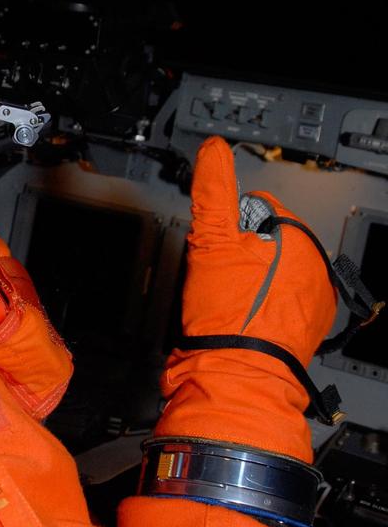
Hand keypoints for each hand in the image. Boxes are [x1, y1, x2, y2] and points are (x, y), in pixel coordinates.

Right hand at [179, 137, 336, 365]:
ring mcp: (313, 301)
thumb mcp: (210, 240)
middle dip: (243, 252)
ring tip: (230, 299)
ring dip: (251, 278)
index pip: (258, 206)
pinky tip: (242, 316)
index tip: (218, 247)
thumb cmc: (228, 315)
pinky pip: (280, 302)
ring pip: (272, 272)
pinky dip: (261, 304)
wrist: (236, 375)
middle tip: (222, 275)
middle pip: (266, 240)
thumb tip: (214, 151)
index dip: (229, 224)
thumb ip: (214, 190)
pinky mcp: (305, 328)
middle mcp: (316, 269)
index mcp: (300, 239)